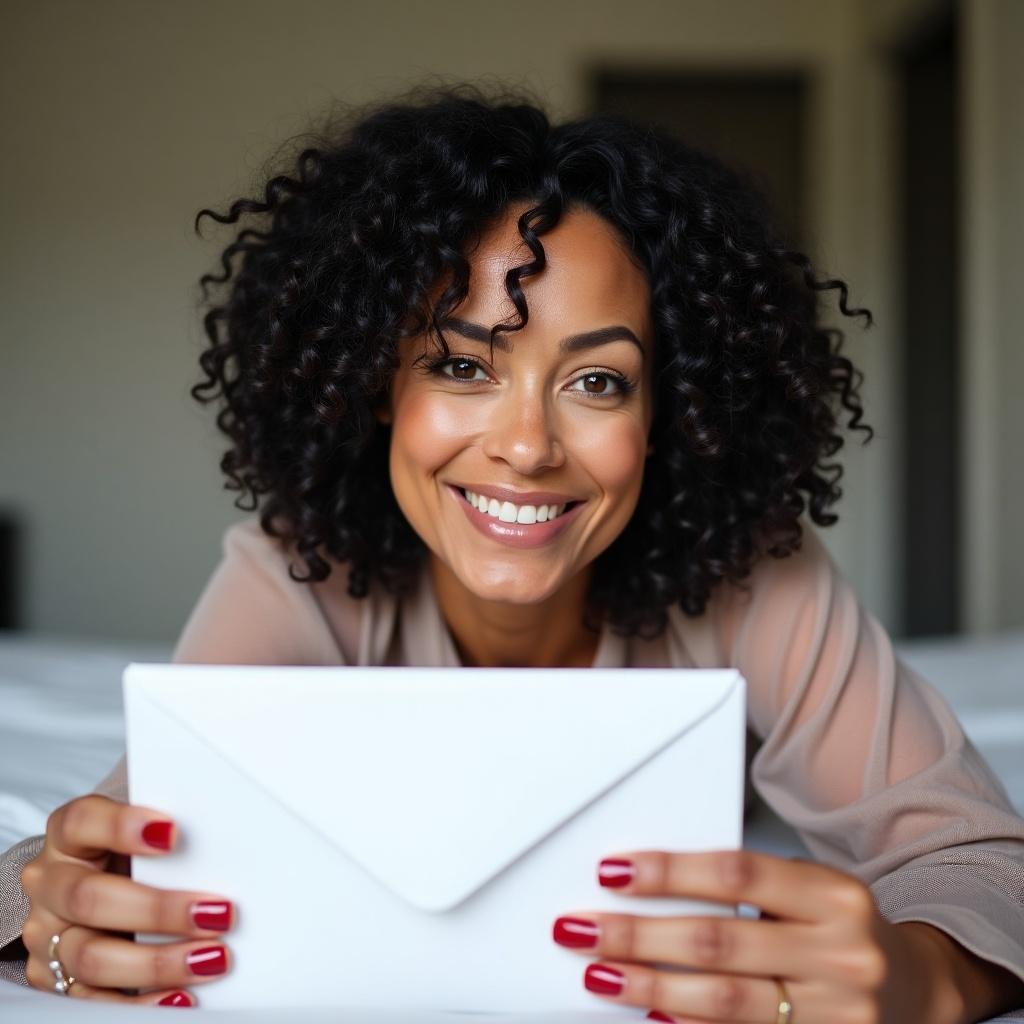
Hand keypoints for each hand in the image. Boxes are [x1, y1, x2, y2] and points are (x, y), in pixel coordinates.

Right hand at [19, 794, 234, 1005]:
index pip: (81, 822)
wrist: (87, 887)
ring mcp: (48, 936)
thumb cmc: (128, 852)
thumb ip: (165, 829)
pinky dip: (140, 1003)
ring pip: (92, 956)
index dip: (121, 827)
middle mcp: (51, 885)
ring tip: (211, 958)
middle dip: (159, 909)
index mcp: (68, 837)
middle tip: (217, 913)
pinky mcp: (55, 979)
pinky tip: (180, 997)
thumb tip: (233, 831)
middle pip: (90, 898)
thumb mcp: (138, 830)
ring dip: (159, 962)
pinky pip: (92, 1001)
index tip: (172, 834)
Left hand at [551, 849, 962, 1023]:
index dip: (670, 872)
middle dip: (639, 936)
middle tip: (580, 929)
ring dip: (649, 988)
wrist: (918, 991)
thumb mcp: (810, 891)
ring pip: (725, 1002)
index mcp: (833, 896)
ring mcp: (838, 1014)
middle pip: (719, 941)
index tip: (613, 872)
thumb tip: (648, 887)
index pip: (736, 874)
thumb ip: (747, 887)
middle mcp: (841, 954)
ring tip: (599, 975)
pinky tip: (652, 1016)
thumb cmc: (841, 928)